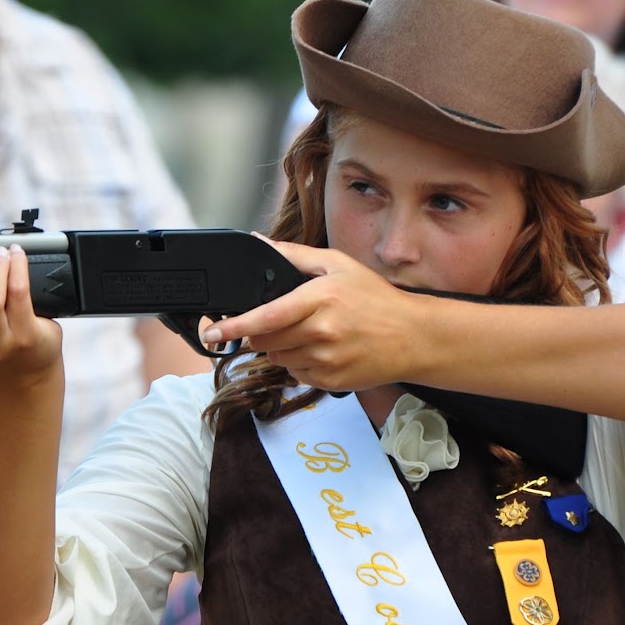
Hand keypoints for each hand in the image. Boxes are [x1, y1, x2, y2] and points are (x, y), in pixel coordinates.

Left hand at [202, 239, 426, 391]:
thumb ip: (294, 255)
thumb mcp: (338, 265)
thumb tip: (258, 243)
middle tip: (286, 320)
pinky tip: (322, 350)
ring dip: (282, 347)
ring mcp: (325, 361)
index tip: (212, 333)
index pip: (265, 318)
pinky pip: (295, 373)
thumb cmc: (375, 299)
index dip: (234, 327)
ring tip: (312, 333)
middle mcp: (321, 333)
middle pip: (264, 341)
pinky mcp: (329, 381)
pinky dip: (299, 362)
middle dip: (262, 332)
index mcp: (319, 300)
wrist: (412, 337)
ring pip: (278, 358)